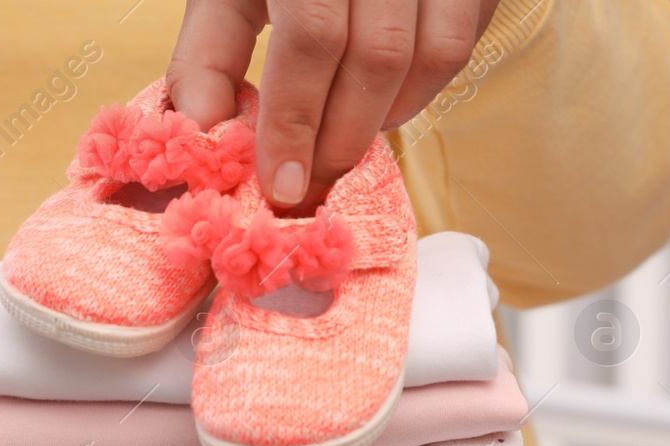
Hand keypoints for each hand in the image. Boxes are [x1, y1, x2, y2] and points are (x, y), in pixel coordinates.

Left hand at [166, 0, 501, 209]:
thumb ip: (209, 53)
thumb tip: (205, 132)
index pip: (312, 36)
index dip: (296, 119)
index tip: (282, 186)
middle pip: (379, 55)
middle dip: (343, 137)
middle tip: (314, 181)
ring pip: (433, 54)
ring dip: (390, 115)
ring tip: (347, 135)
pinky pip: (464, 43)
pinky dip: (425, 88)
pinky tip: (386, 99)